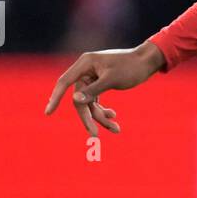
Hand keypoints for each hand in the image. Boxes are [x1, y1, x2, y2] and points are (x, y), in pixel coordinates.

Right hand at [44, 41, 164, 136]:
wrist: (147, 62)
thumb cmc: (131, 67)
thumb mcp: (112, 80)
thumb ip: (93, 90)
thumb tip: (75, 100)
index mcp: (85, 64)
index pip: (65, 82)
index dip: (55, 97)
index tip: (48, 112)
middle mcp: (86, 70)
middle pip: (80, 99)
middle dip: (89, 117)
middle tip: (95, 135)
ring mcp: (92, 78)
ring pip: (90, 103)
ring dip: (101, 117)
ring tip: (116, 129)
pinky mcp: (100, 84)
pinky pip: (97, 101)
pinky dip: (104, 111)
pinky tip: (113, 117)